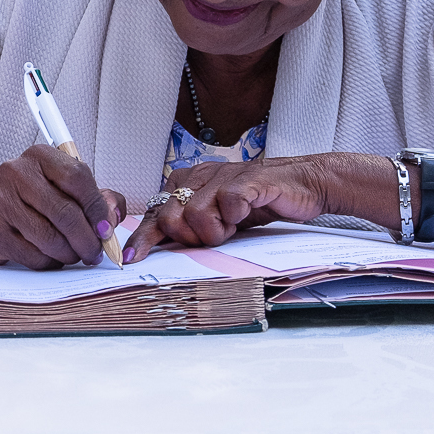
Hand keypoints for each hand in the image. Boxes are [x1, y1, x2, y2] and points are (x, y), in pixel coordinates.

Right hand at [0, 144, 125, 268]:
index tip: (106, 229)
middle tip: (95, 254)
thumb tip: (115, 214)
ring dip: (69, 255)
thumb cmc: (22, 203)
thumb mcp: (56, 189)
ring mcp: (1, 199)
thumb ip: (91, 197)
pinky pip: (33, 255)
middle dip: (87, 240)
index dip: (97, 208)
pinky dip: (47, 262)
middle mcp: (17, 172)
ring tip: (71, 256)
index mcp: (39, 156)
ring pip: (51, 238)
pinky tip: (47, 257)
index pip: (78, 178)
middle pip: (66, 212)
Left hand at [129, 156, 331, 258]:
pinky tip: (245, 214)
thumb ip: (190, 226)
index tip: (132, 258)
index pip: (156, 213)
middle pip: (171, 218)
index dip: (144, 237)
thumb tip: (160, 246)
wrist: (301, 185)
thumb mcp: (217, 217)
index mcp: (187, 182)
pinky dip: (236, 215)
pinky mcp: (247, 180)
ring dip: (217, 230)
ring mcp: (222, 175)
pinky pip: (227, 203)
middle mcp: (200, 175)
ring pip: (195, 215)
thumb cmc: (257, 202)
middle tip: (217, 235)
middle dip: (191, 237)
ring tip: (234, 226)